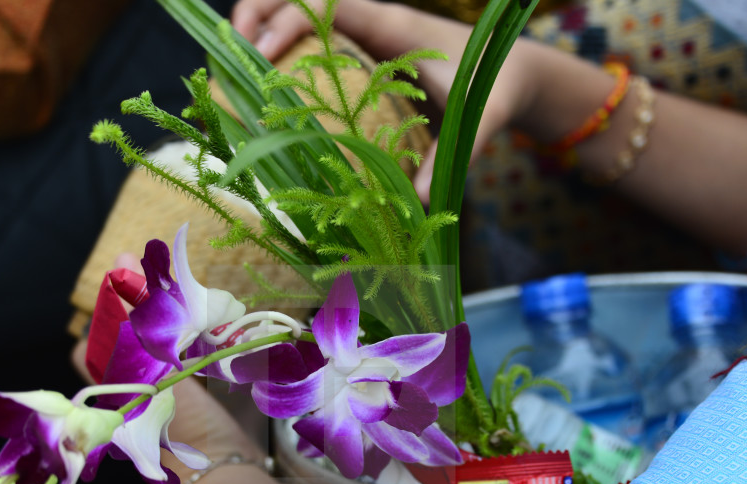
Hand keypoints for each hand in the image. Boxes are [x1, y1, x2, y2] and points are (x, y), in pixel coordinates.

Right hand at [230, 0, 530, 200]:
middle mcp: (372, 24)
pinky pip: (314, 46)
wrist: (515, 72)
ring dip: (264, 35)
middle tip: (231, 56)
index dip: (286, 20)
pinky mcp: (363, 58)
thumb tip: (416, 200)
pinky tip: (266, 90)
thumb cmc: (497, 85)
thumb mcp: (477, 118)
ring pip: (300, 19)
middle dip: (257, 15)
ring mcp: (364, 38)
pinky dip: (283, 57)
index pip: (326, 3)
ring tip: (235, 72)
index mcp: (393, 25)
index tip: (262, 55)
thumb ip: (448, 159)